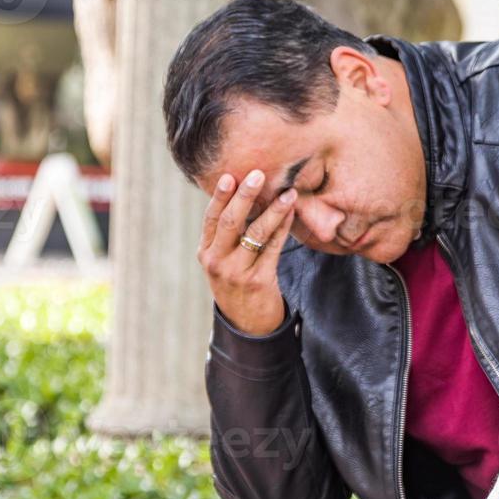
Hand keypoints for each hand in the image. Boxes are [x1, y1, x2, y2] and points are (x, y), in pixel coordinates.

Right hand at [198, 169, 297, 335]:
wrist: (247, 324)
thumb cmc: (237, 284)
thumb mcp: (223, 261)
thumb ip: (227, 236)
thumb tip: (243, 197)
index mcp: (206, 252)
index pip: (211, 218)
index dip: (220, 195)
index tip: (230, 175)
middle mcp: (217, 261)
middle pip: (230, 221)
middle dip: (244, 196)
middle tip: (258, 174)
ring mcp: (236, 272)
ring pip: (255, 233)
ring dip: (273, 210)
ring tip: (288, 193)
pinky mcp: (258, 280)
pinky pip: (273, 248)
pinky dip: (283, 228)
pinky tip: (291, 214)